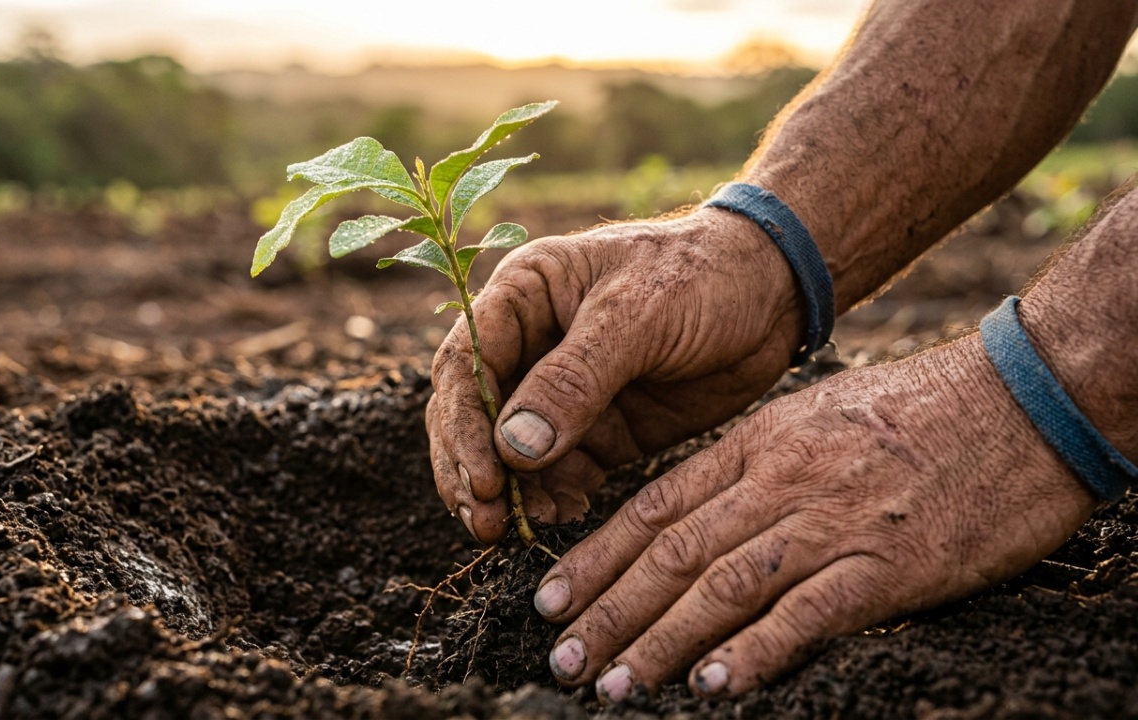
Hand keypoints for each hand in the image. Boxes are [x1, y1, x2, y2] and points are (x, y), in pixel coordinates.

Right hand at [427, 207, 804, 542]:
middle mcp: (529, 344)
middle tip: (485, 522)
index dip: (463, 425)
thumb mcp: (639, 315)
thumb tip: (514, 447)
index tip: (482, 479)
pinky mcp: (597, 431)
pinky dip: (553, 498)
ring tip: (524, 529)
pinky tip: (566, 515)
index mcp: (522, 296)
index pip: (465, 364)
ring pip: (510, 454)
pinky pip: (558, 474)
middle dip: (472, 470)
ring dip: (511, 494)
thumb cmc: (702, 274)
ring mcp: (561, 393)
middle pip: (473, 416)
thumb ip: (576, 379)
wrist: (775, 293)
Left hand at [531, 333, 1096, 701]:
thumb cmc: (915, 413)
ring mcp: (832, 522)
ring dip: (659, 641)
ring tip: (614, 685)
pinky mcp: (888, 565)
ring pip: (722, 586)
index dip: (597, 558)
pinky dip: (753, 652)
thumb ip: (753, 466)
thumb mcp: (813, 418)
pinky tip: (712, 686)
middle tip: (564, 658)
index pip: (654, 506)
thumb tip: (694, 515)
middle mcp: (781, 481)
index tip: (551, 598)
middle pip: (673, 553)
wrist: (1020, 402)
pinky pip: (806, 613)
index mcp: (757, 442)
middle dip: (609, 611)